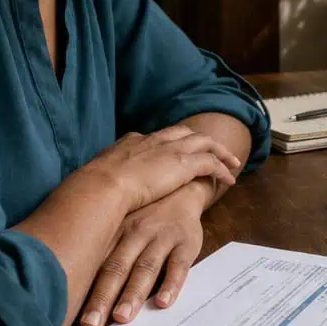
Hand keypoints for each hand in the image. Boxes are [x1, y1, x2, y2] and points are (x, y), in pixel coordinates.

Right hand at [75, 126, 239, 214]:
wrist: (102, 186)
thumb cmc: (95, 188)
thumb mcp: (98, 178)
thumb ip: (105, 181)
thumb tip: (99, 192)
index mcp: (133, 142)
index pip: (158, 137)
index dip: (171, 144)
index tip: (177, 152)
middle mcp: (154, 140)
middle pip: (185, 133)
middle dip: (200, 140)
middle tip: (213, 150)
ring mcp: (170, 149)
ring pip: (205, 143)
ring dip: (220, 152)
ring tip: (231, 162)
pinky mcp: (184, 163)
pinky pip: (212, 162)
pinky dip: (222, 168)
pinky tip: (229, 179)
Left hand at [78, 179, 213, 325]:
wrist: (184, 187)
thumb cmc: (145, 214)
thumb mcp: (121, 224)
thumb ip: (104, 253)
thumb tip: (77, 288)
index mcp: (115, 232)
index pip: (96, 264)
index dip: (83, 289)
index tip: (71, 313)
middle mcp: (135, 233)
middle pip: (116, 268)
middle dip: (103, 297)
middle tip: (92, 324)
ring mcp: (161, 237)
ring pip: (145, 267)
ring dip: (133, 293)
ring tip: (123, 317)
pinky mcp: (185, 242)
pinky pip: (178, 265)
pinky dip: (171, 284)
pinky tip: (163, 303)